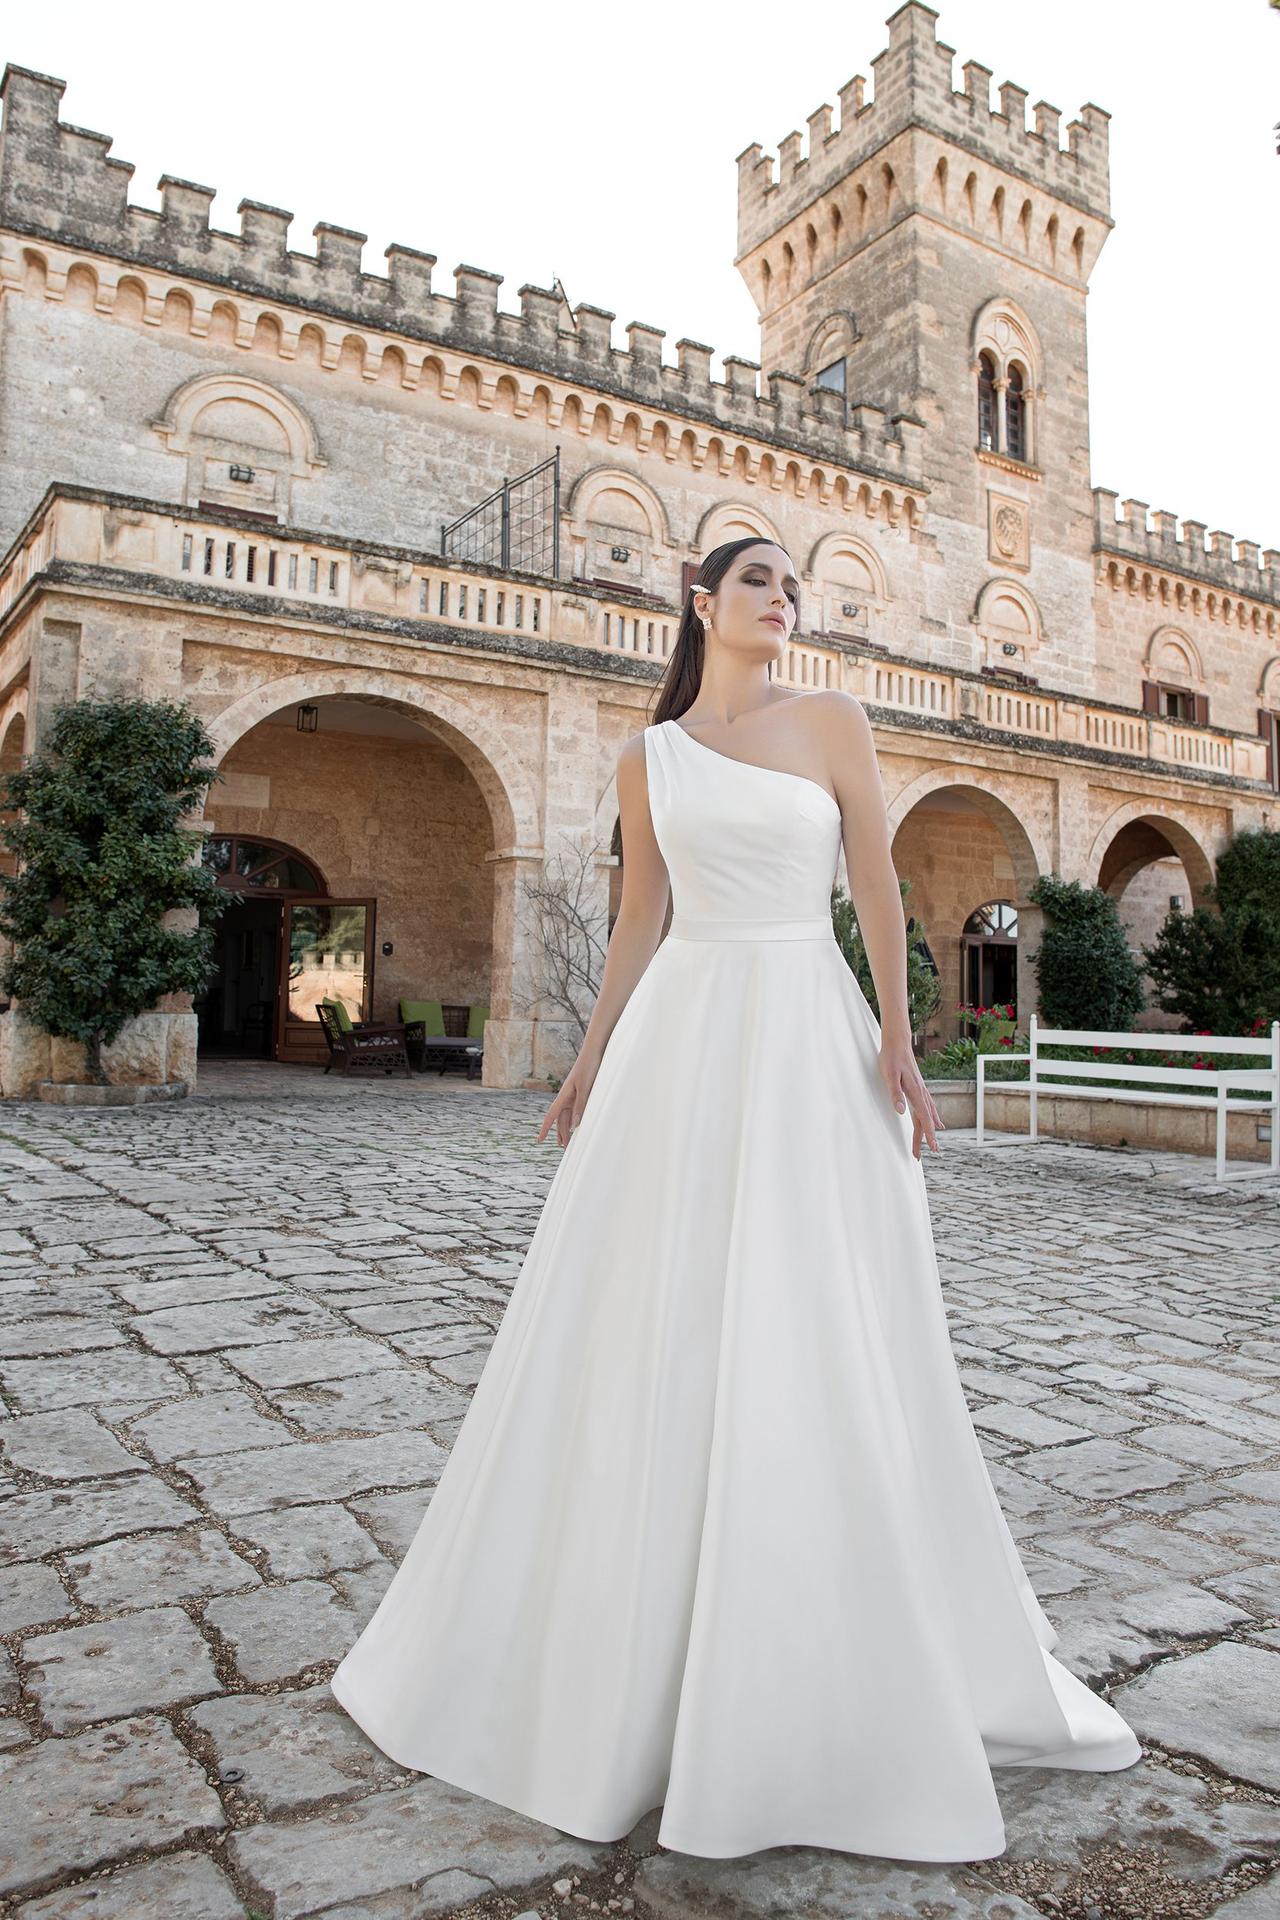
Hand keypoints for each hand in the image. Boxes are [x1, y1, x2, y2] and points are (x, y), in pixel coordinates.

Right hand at [537, 1051, 600, 1148]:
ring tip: (569, 1142)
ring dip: (567, 1129)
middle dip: (561, 1134)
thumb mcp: (585, 1088)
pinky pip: (576, 1109)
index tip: (539, 1140)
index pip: (551, 1116)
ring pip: (568, 1116)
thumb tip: (573, 1126)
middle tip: (564, 1149)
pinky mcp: (582, 1091)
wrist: (595, 1051)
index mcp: (564, 1096)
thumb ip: (580, 1106)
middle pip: (561, 1119)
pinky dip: (576, 1119)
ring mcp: (574, 1094)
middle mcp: (567, 1096)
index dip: (545, 1129)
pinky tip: (578, 1126)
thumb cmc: (589, 1068)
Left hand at [878, 1037, 944, 1157]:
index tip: (933, 1148)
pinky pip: (928, 1106)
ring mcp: (921, 1089)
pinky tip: (935, 1120)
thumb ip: (895, 1093)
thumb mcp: (889, 1075)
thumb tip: (900, 1112)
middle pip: (926, 1120)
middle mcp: (921, 1093)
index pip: (924, 1118)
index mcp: (915, 1092)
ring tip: (933, 1144)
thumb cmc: (891, 1058)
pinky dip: (933, 1117)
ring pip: (928, 1114)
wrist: (897, 1042)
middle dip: (926, 1138)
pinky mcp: (918, 1086)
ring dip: (930, 1129)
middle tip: (925, 1155)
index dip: (929, 1135)